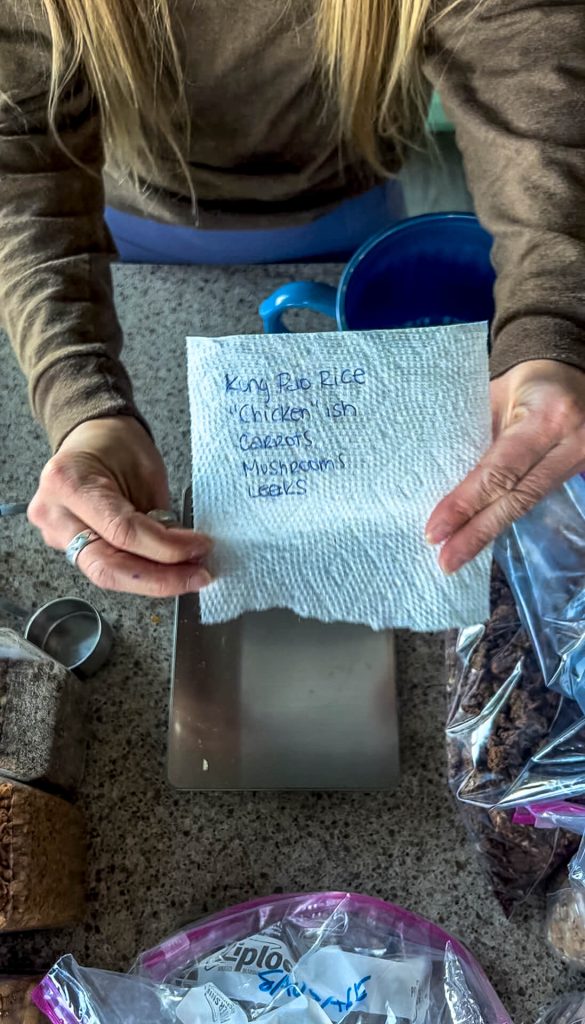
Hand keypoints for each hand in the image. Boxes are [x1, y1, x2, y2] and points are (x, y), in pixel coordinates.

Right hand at [28, 417, 211, 595]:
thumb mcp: (147, 471)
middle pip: (108, 567)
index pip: (123, 531)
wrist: (91, 437)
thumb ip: (159, 517)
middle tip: (197, 577)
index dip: (167, 547)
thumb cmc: (117, 445)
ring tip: (188, 575)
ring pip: (106, 574)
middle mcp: (54, 513)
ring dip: (152, 580)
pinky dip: (139, 572)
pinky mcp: (63, 546)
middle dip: (159, 579)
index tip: (201, 548)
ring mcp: (53, 533)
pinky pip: (105, 567)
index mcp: (70, 482)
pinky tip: (165, 570)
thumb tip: (186, 555)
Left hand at [426, 360, 584, 572]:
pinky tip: (482, 534)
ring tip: (456, 556)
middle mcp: (571, 442)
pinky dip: (507, 517)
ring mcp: (582, 459)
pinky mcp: (581, 471)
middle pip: (518, 498)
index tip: (436, 530)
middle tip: (445, 560)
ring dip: (489, 531)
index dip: (466, 503)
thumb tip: (447, 481)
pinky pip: (538, 498)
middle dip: (477, 532)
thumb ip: (480, 436)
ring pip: (529, 504)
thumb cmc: (526, 376)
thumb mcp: (498, 396)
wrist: (572, 366)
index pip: (500, 470)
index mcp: (547, 417)